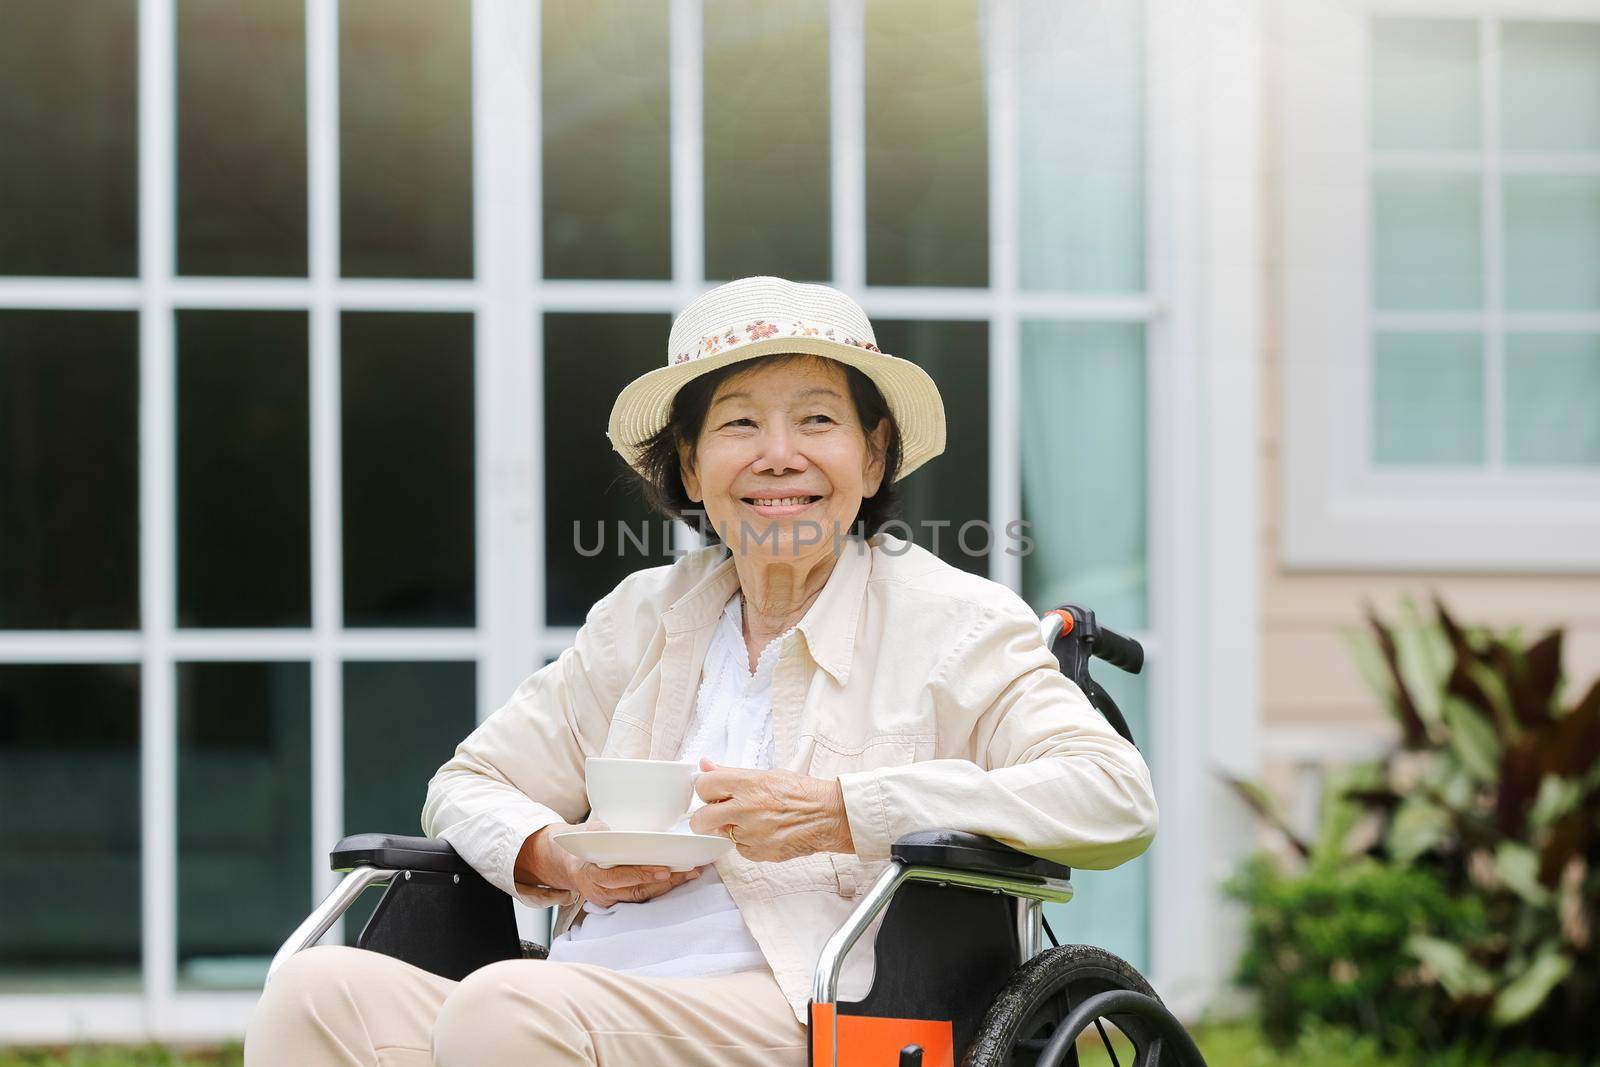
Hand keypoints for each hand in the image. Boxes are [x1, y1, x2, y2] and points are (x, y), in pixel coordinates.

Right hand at [523, 819, 702, 907]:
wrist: (563, 862)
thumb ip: (597, 831)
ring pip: (641, 896)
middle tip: (688, 872)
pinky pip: (640, 897)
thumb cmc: (577, 844)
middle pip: (636, 890)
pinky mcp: (616, 900)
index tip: (663, 870)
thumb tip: (611, 829)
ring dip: (667, 886)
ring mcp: (608, 898)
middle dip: (664, 882)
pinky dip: (659, 888)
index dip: (641, 875)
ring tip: (690, 873)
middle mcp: (599, 890)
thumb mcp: (583, 833)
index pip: (618, 877)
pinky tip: (677, 878)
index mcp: (589, 873)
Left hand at [688, 758, 854, 861]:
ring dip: (732, 829)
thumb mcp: (767, 774)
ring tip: (755, 820)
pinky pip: (740, 849)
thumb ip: (732, 773)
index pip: (704, 785)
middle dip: (704, 818)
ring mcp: (752, 833)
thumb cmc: (803, 794)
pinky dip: (748, 842)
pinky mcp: (759, 852)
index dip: (705, 790)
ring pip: (723, 834)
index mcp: (748, 784)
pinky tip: (765, 832)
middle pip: (701, 819)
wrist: (829, 816)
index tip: (711, 793)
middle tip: (715, 814)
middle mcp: (747, 809)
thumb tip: (706, 765)